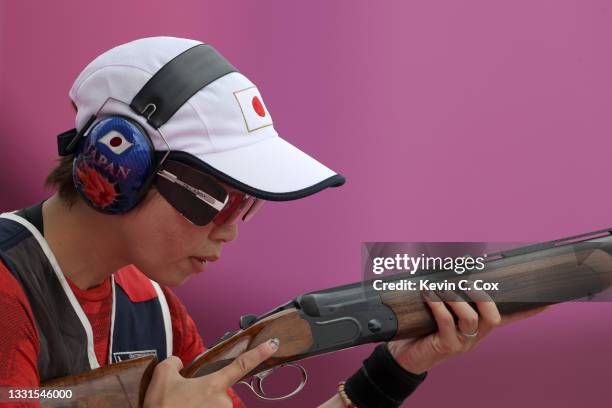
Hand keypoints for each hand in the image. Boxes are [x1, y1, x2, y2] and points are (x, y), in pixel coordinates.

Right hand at [144, 338, 278, 407]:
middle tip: (184, 401)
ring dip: (201, 407)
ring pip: (214, 406)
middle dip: (204, 394)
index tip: (273, 344)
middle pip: (219, 391)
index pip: (242, 365)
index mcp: (213, 385)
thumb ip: (174, 363)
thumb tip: (178, 363)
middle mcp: (223, 403)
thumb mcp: (162, 377)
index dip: (259, 353)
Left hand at [387, 290, 547, 373]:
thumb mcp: (439, 308)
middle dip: (483, 296)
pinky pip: (447, 322)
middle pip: (494, 316)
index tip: (547, 301)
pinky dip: (438, 305)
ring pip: (471, 318)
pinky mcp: (446, 346)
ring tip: (439, 287)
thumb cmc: (422, 327)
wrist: (403, 353)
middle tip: (467, 282)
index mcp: (479, 326)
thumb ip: (450, 293)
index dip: (528, 311)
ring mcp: (463, 343)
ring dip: (455, 298)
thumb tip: (451, 267)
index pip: (509, 318)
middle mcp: (476, 335)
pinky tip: (428, 295)